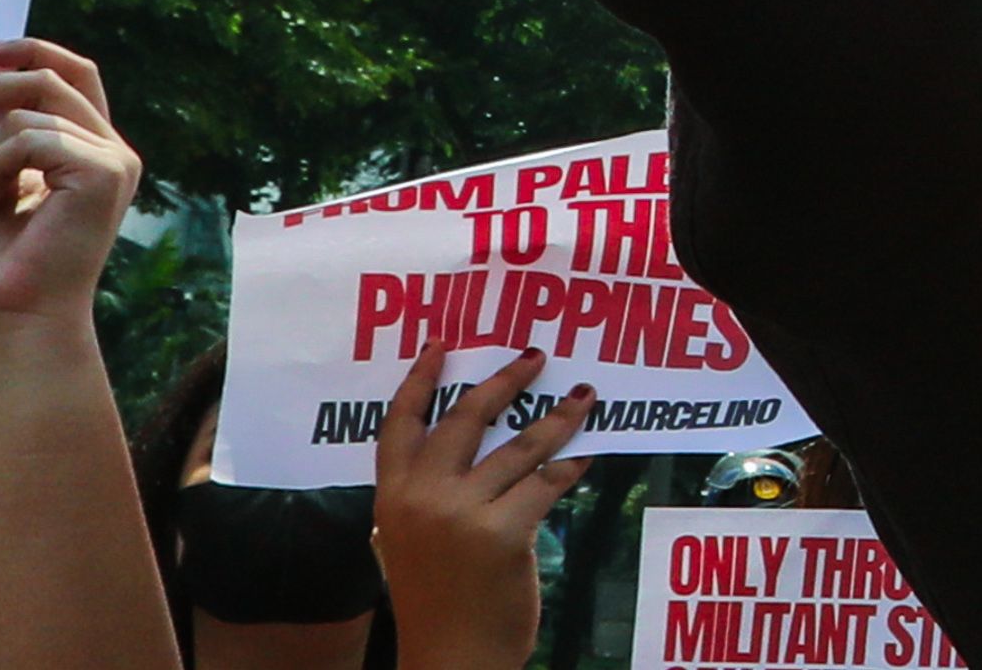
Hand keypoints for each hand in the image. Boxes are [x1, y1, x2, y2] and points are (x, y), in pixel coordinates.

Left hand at [0, 38, 139, 339]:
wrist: (19, 318)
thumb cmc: (2, 265)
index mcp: (95, 149)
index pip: (76, 74)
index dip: (33, 51)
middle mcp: (113, 149)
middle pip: (54, 76)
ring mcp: (113, 160)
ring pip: (32, 110)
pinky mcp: (102, 173)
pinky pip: (31, 141)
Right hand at [372, 349, 590, 669]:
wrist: (451, 660)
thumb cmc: (437, 603)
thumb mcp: (409, 543)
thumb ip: (427, 496)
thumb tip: (475, 445)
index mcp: (391, 498)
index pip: (400, 424)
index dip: (421, 379)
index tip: (442, 342)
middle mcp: (421, 499)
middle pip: (466, 419)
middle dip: (504, 382)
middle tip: (534, 356)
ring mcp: (462, 514)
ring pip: (520, 447)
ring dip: (558, 418)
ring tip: (582, 396)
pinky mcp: (504, 532)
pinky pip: (547, 483)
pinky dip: (572, 465)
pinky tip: (589, 453)